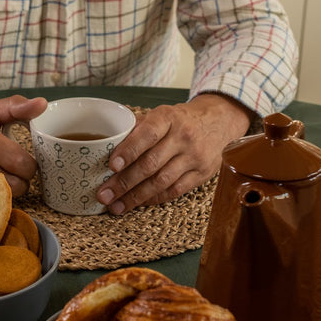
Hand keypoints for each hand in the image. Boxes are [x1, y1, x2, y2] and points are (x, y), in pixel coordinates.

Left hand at [96, 94, 250, 214]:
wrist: (217, 122)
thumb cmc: (180, 120)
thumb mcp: (161, 115)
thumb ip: (138, 130)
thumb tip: (108, 150)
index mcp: (169, 118)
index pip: (148, 135)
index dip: (129, 151)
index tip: (112, 166)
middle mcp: (183, 137)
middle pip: (151, 163)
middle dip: (124, 182)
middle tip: (104, 195)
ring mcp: (194, 157)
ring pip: (161, 181)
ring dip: (135, 197)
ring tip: (116, 206)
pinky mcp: (202, 173)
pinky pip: (174, 190)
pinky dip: (153, 199)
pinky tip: (137, 203)